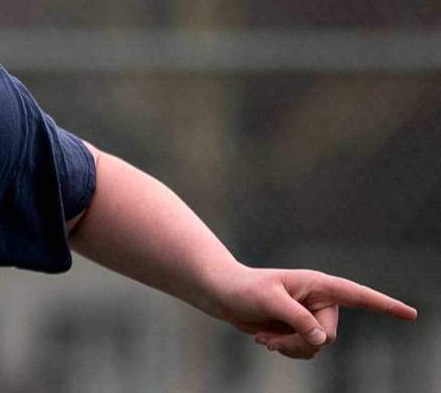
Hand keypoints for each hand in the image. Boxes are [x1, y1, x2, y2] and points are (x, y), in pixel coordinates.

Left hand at [217, 267, 416, 358]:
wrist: (224, 296)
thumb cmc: (244, 289)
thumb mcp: (269, 302)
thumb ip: (298, 320)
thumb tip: (322, 341)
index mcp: (319, 285)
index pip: (358, 295)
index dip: (385, 306)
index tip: (411, 314)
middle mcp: (320, 301)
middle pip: (328, 335)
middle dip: (300, 342)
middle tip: (271, 335)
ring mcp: (311, 317)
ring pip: (317, 348)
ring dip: (290, 348)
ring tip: (265, 336)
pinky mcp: (300, 330)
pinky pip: (305, 351)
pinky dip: (285, 350)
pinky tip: (265, 338)